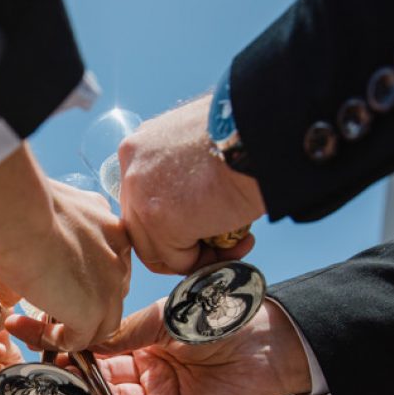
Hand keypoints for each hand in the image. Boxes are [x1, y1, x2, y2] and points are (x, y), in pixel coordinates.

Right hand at [0, 146, 130, 350]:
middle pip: (104, 294)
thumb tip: (9, 240)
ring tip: (21, 324)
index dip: (70, 280)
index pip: (99, 264)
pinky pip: (77, 340)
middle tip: (31, 309)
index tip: (36, 282)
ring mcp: (111, 283)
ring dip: (59, 329)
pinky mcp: (95, 310)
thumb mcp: (32, 212)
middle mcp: (117, 251)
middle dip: (69, 307)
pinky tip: (18, 326)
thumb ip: (35, 230)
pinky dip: (49, 340)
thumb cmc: (9, 202)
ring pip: (95, 322)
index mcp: (104, 223)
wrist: (15, 209)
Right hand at [11, 298, 312, 394]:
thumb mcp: (168, 317)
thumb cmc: (221, 317)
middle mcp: (142, 367)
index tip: (21, 326)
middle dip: (63, 378)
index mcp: (139, 337)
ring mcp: (156, 394)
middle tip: (30, 379)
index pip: (90, 340)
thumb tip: (82, 334)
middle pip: (94, 376)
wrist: (271, 344)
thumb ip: (126, 332)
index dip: (57, 337)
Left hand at [118, 94, 263, 273]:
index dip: (176, 221)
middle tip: (223, 243)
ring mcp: (141, 196)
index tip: (207, 222)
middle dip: (185, 244)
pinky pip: (180, 260)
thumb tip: (191, 204)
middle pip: (145, 230)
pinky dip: (208, 261)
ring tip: (234, 245)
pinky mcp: (159, 220)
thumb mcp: (198, 144)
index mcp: (140, 148)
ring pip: (159, 251)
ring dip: (198, 256)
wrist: (262, 133)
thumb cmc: (245, 134)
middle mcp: (131, 170)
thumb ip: (182, 171)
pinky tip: (237, 243)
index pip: (144, 201)